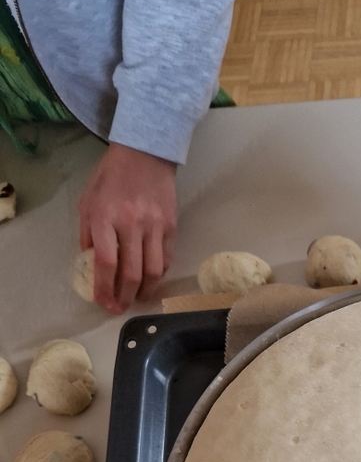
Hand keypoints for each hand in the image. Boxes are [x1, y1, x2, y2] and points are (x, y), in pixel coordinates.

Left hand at [78, 143, 176, 314]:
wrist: (145, 154)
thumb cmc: (111, 177)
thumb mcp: (88, 201)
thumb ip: (88, 233)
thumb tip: (93, 263)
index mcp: (105, 217)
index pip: (106, 262)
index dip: (104, 288)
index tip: (103, 302)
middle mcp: (131, 224)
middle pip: (132, 273)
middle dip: (125, 297)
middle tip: (120, 308)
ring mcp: (154, 226)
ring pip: (154, 271)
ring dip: (145, 291)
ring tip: (138, 298)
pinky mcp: (171, 226)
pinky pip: (166, 258)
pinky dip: (158, 273)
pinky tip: (150, 278)